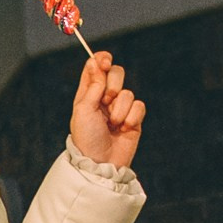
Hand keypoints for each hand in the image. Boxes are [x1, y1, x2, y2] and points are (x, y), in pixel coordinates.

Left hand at [69, 50, 143, 168]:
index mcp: (88, 93)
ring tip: (112, 125)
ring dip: (119, 110)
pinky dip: (131, 118)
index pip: (96, 67)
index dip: (101, 60)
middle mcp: (104, 98)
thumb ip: (93, 86)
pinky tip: (123, 130)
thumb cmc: (86, 137)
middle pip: (117, 73)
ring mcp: (120, 108)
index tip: (104, 61)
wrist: (100, 163)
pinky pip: (139, 106)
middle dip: (113, 85)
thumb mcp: (83, 110)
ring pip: (128, 93)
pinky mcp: (134, 119)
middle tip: (106, 100)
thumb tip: (96, 62)